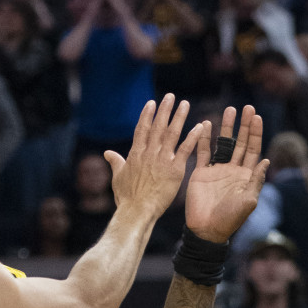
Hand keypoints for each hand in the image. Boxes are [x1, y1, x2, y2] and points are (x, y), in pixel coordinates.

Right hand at [105, 94, 202, 219]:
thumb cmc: (126, 198)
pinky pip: (185, 150)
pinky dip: (193, 137)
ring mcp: (162, 160)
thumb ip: (115, 162)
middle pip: (158, 126)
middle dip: (164, 110)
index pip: (142, 129)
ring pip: (172, 133)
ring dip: (179, 117)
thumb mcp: (117, 177)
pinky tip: (200, 126)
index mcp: (135, 154)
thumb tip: (107, 152)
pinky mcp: (175, 170)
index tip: (152, 103)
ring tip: (185, 104)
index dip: (147, 115)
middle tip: (171, 96)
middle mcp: (149, 153)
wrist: (137, 211)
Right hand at [184, 105, 268, 241]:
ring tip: (229, 110)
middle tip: (247, 108)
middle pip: (240, 143)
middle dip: (244, 126)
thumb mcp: (248, 201)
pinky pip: (203, 152)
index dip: (255, 133)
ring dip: (226, 128)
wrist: (206, 230)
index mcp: (245, 176)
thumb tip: (266, 161)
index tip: (257, 117)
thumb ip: (256, 181)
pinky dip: (203, 138)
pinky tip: (205, 124)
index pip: (253, 150)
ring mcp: (216, 170)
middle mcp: (232, 170)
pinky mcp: (201, 172)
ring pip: (223, 144)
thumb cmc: (230, 219)